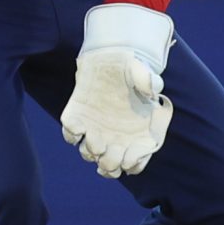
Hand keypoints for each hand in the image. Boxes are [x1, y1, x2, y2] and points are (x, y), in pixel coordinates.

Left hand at [60, 4, 175, 178]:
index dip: (133, 164)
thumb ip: (150, 82)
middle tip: (107, 157)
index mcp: (138, 133)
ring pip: (90, 154)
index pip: (137, 161)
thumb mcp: (144, 72)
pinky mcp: (77, 119)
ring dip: (90, 152)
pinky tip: (78, 127)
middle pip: (111, 165)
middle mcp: (117, 137)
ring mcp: (95, 130)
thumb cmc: (133, 69)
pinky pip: (71, 135)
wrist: (110, 59)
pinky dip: (72, 135)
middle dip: (109, 165)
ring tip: (94, 141)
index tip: (129, 160)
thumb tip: (152, 91)